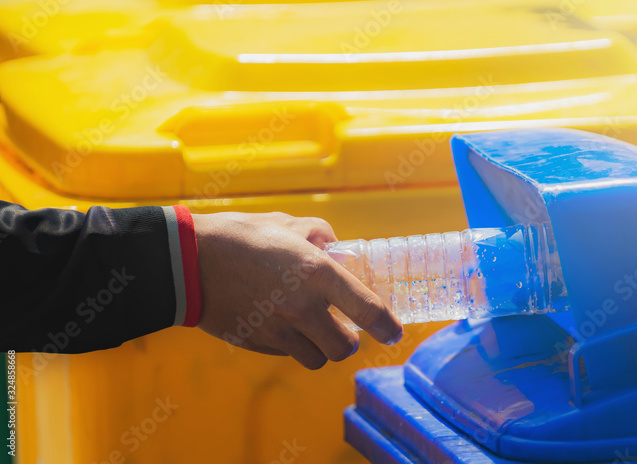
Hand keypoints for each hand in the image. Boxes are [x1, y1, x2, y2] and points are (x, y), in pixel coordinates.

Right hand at [191, 212, 402, 368]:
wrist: (186, 261)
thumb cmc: (241, 236)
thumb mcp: (288, 224)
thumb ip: (321, 237)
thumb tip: (338, 250)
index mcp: (317, 273)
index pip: (368, 310)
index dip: (387, 326)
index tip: (394, 332)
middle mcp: (302, 306)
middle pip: (344, 347)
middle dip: (348, 341)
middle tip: (343, 327)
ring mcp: (278, 329)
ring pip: (317, 358)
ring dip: (320, 347)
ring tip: (311, 328)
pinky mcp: (256, 343)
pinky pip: (287, 355)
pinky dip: (292, 347)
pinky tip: (281, 325)